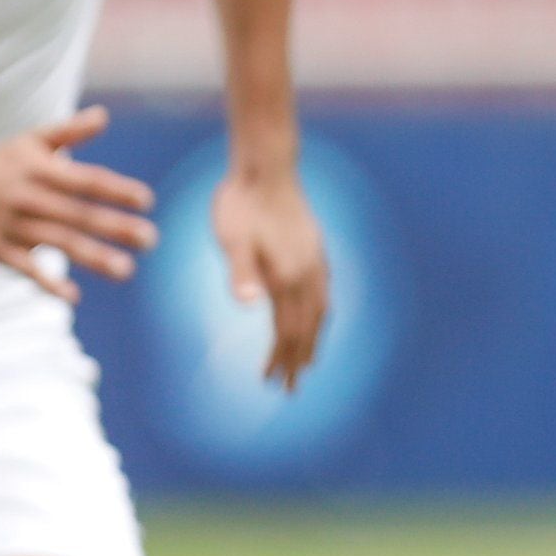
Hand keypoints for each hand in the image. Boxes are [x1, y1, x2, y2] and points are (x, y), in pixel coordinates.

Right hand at [0, 107, 155, 298]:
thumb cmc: (4, 160)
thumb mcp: (33, 140)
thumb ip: (70, 130)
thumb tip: (104, 116)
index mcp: (41, 170)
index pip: (85, 180)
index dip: (115, 190)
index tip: (147, 200)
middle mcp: (29, 198)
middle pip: (77, 214)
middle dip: (114, 227)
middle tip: (151, 239)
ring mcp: (14, 226)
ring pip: (57, 242)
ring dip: (92, 257)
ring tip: (126, 270)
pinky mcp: (0, 249)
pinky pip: (25, 268)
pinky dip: (46, 283)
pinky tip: (73, 296)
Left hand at [212, 158, 330, 389]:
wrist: (266, 167)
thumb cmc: (240, 202)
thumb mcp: (231, 238)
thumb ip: (241, 272)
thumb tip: (247, 305)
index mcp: (286, 277)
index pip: (287, 331)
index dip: (280, 359)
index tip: (270, 383)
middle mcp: (308, 274)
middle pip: (308, 329)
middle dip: (298, 361)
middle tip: (290, 389)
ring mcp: (316, 262)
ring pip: (320, 313)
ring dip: (313, 341)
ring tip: (307, 363)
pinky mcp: (316, 251)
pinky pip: (323, 295)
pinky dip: (320, 317)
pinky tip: (315, 318)